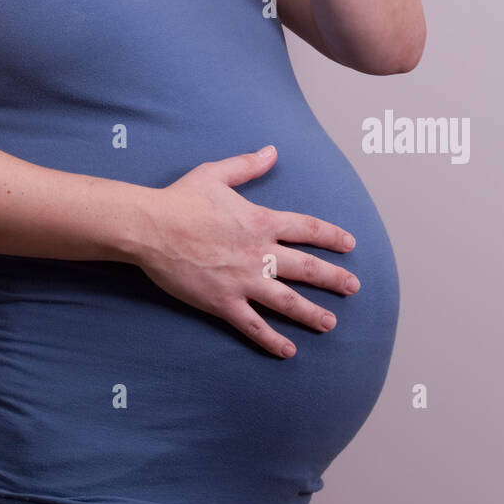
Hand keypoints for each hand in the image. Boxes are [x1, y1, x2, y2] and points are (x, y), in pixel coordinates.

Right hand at [136, 146, 359, 357]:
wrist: (150, 227)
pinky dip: (272, 340)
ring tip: (330, 323)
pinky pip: (253, 326)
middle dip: (334, 278)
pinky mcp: (223, 302)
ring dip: (312, 313)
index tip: (349, 244)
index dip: (331, 236)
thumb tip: (272, 152)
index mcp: (260, 222)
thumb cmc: (181, 199)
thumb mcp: (216, 173)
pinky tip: (288, 351)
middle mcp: (258, 253)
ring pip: (287, 302)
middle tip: (353, 287)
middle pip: (306, 268)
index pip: (306, 229)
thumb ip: (248, 165)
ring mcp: (242, 280)